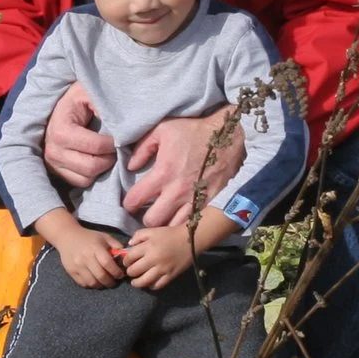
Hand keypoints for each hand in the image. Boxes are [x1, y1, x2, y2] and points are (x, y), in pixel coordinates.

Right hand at [41, 82, 113, 189]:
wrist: (61, 107)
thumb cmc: (78, 99)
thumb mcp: (88, 93)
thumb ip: (101, 104)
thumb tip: (117, 125)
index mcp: (60, 131)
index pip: (95, 147)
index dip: (112, 144)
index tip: (119, 136)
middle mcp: (53, 151)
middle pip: (92, 167)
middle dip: (110, 158)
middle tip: (117, 147)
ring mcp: (53, 164)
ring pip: (87, 178)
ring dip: (102, 168)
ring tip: (108, 153)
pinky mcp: (57, 172)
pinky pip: (82, 183)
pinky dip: (94, 174)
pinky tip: (98, 159)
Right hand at [46, 221, 124, 288]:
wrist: (67, 236)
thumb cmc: (88, 237)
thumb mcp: (104, 237)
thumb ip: (116, 245)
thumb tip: (127, 256)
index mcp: (95, 248)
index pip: (107, 264)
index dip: (116, 272)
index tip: (120, 275)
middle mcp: (85, 258)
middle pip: (101, 276)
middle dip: (110, 282)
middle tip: (114, 281)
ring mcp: (77, 266)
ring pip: (92, 282)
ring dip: (101, 285)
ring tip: (105, 282)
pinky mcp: (71, 271)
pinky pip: (84, 283)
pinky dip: (92, 285)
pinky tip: (95, 281)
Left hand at [118, 108, 243, 228]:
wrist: (229, 135)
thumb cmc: (194, 131)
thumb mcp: (163, 130)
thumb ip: (142, 148)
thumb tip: (131, 166)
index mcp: (163, 173)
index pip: (135, 201)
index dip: (128, 204)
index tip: (130, 202)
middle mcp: (178, 191)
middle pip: (152, 221)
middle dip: (145, 218)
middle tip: (147, 211)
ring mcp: (195, 200)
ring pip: (173, 227)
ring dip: (166, 224)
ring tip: (165, 216)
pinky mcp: (210, 204)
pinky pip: (193, 223)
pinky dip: (185, 223)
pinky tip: (182, 216)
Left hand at [122, 224, 195, 290]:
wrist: (190, 239)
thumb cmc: (170, 234)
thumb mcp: (152, 231)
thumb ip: (138, 235)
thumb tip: (129, 245)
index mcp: (148, 246)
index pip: (129, 257)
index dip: (125, 261)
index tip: (127, 262)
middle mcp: (153, 259)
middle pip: (134, 271)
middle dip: (130, 272)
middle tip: (131, 271)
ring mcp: (162, 269)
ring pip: (144, 281)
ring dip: (137, 283)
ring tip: (135, 282)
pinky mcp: (170, 276)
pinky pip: (157, 285)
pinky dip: (151, 286)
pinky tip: (149, 283)